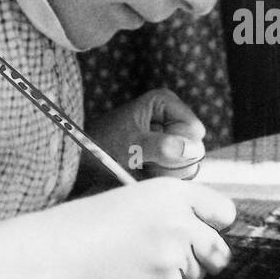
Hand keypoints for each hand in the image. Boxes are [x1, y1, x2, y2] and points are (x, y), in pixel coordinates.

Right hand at [43, 178, 236, 278]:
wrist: (64, 252)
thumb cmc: (97, 223)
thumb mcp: (141, 198)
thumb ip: (180, 209)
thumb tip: (215, 229)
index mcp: (174, 192)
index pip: (225, 212)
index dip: (216, 224)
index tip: (204, 230)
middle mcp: (180, 221)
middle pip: (220, 248)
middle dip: (205, 256)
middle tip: (173, 253)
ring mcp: (175, 254)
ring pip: (199, 272)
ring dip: (180, 271)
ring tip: (143, 260)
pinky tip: (136, 273)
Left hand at [86, 88, 206, 179]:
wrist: (85, 162)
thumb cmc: (104, 147)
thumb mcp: (133, 146)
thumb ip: (163, 147)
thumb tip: (191, 149)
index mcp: (165, 102)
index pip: (194, 131)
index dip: (178, 145)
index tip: (153, 148)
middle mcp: (171, 116)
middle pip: (194, 148)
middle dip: (172, 161)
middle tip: (146, 162)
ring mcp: (171, 135)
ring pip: (188, 163)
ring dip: (166, 171)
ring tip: (142, 166)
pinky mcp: (167, 153)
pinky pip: (179, 171)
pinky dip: (161, 175)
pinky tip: (144, 172)